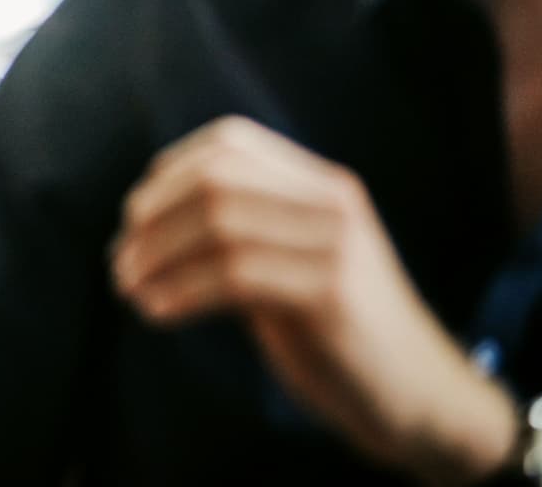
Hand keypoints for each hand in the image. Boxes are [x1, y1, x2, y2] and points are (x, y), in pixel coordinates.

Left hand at [112, 117, 516, 483]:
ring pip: (219, 224)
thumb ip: (241, 229)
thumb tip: (142, 217)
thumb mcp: (290, 264)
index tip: (133, 217)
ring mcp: (336, 244)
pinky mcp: (331, 293)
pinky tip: (157, 311)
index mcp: (323, 185)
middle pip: (216, 179)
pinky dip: (182, 290)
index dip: (168, 173)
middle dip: (153, 216)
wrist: (421, 399)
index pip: (231, 142)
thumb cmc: (338, 335)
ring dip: (156, 258)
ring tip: (128, 288)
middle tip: (120, 259)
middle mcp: (333, 202)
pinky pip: (234, 275)